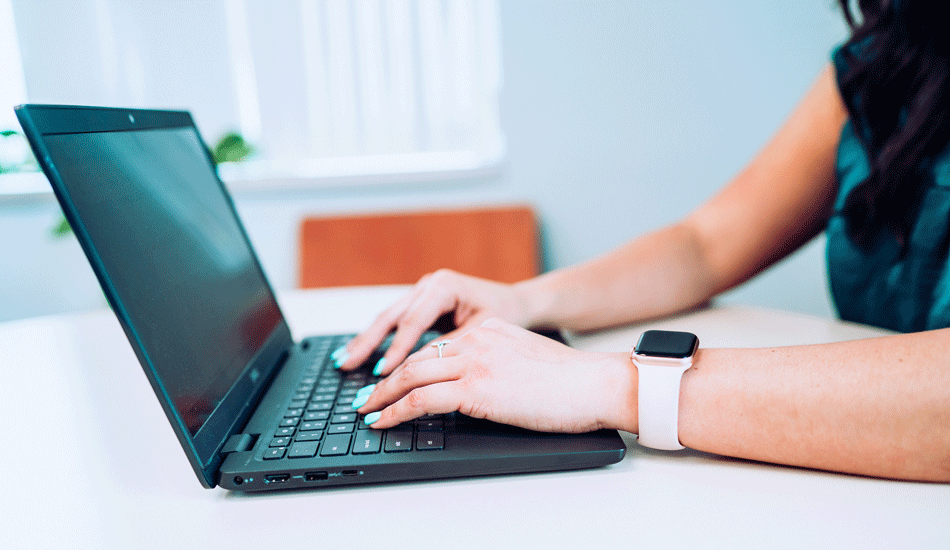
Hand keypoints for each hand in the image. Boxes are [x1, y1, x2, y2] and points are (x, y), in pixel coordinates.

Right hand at [334, 269, 532, 374]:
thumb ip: (449, 348)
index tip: (383, 372)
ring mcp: (422, 290)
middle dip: (366, 342)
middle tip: (345, 364)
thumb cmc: (505, 314)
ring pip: (388, 317)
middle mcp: (429, 284)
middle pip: (391, 316)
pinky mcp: (421, 302)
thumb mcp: (479, 332)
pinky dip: (379, 338)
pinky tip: (362, 352)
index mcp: (443, 286)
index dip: (396, 348)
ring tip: (343, 360)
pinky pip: (396, 321)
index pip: (413, 321)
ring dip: (366, 340)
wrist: (518, 302)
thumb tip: (422, 370)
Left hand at [352, 318, 636, 432]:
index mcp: (487, 331)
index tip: (390, 378)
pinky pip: (422, 399)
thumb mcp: (525, 361)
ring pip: (411, 374)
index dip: (406, 364)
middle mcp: (476, 339)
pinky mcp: (476, 387)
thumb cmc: (571, 382)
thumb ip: (496, 363)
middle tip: (364, 395)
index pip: (435, 346)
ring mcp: (474, 361)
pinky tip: (384, 421)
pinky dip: (396, 411)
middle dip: (384, 378)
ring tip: (365, 410)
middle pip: (415, 357)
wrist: (594, 384)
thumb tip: (477, 387)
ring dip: (382, 395)